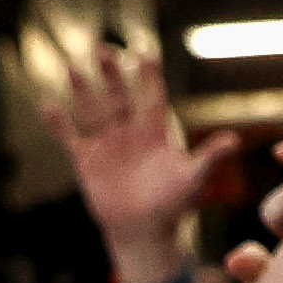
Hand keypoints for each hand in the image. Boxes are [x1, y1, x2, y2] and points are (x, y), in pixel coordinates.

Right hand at [43, 38, 241, 282]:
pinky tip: (46, 104)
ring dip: (83, 90)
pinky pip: (69, 136)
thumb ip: (210, 157)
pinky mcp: (86, 160)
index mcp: (154, 133)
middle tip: (103, 48)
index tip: (145, 51)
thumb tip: (235, 140)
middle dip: (111, 74)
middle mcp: (128, 133)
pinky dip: (58, 123)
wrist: (144, 233)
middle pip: (118, 96)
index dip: (149, 75)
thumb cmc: (172, 207)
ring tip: (74, 67)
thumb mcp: (192, 179)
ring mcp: (106, 144)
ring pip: (92, 110)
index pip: (151, 96)